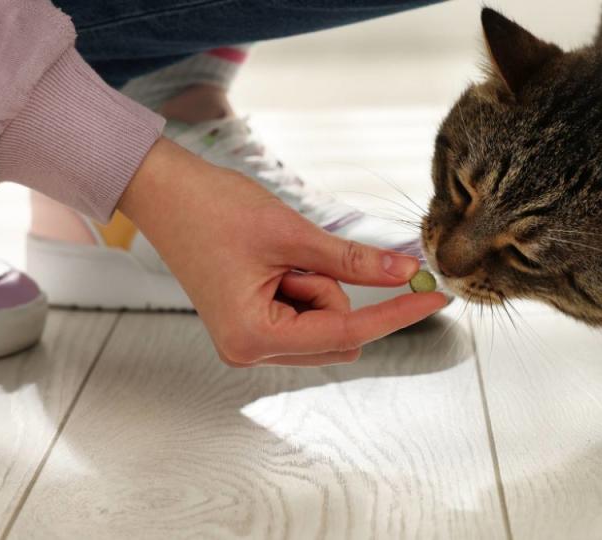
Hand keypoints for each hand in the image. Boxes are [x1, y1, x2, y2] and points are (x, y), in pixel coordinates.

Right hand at [118, 138, 446, 365]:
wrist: (164, 192)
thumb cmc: (212, 209)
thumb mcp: (293, 234)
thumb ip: (354, 261)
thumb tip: (406, 271)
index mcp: (254, 337)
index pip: (347, 333)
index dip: (397, 313)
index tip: (437, 299)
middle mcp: (249, 350)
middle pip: (337, 334)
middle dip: (335, 292)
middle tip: (301, 254)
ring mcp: (249, 341)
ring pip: (325, 324)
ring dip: (319, 286)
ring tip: (277, 255)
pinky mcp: (252, 326)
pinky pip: (306, 314)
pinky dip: (307, 285)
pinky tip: (274, 262)